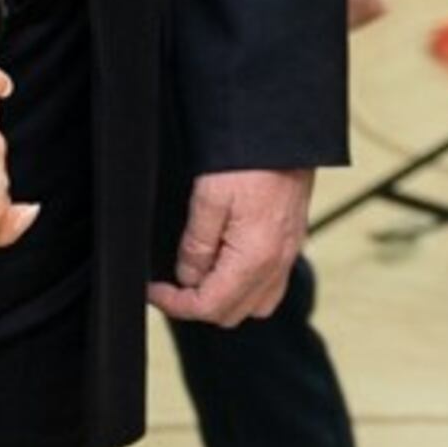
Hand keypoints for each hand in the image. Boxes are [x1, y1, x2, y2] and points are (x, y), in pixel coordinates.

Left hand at [148, 166, 311, 324]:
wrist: (285, 132)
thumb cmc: (251, 160)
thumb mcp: (209, 199)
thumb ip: (196, 246)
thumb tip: (187, 277)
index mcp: (254, 259)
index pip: (209, 306)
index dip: (174, 304)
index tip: (154, 290)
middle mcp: (276, 264)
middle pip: (231, 313)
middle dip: (197, 304)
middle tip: (172, 282)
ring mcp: (288, 255)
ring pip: (255, 305)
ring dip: (224, 299)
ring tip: (201, 272)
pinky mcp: (293, 242)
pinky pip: (271, 285)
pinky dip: (246, 286)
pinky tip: (228, 260)